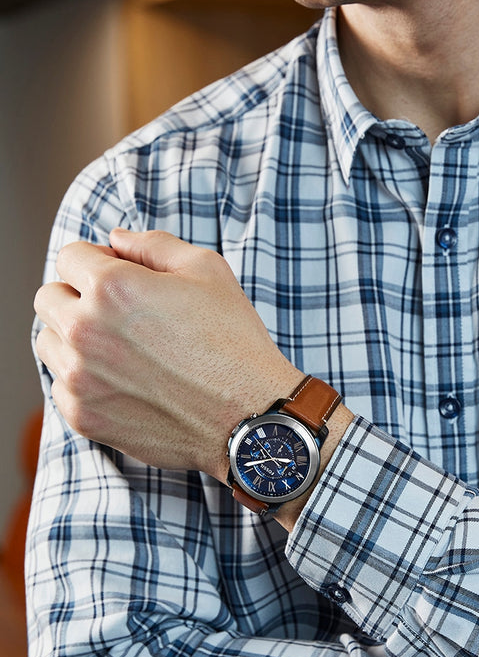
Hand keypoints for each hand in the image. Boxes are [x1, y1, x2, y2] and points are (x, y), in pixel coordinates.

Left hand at [34, 229, 304, 483]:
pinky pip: (61, 387)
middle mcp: (86, 331)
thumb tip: (116, 239)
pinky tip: (125, 382)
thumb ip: (153, 245)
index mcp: (111, 287)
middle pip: (49, 298)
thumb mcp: (207, 270)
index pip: (69, 257)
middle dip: (78, 297)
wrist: (251, 417)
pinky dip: (84, 382)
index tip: (120, 278)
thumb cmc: (235, 343)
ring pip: (49, 343)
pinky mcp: (84, 416)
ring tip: (121, 350)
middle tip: (119, 315)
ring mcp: (81, 378)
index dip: (97, 262)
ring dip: (74, 339)